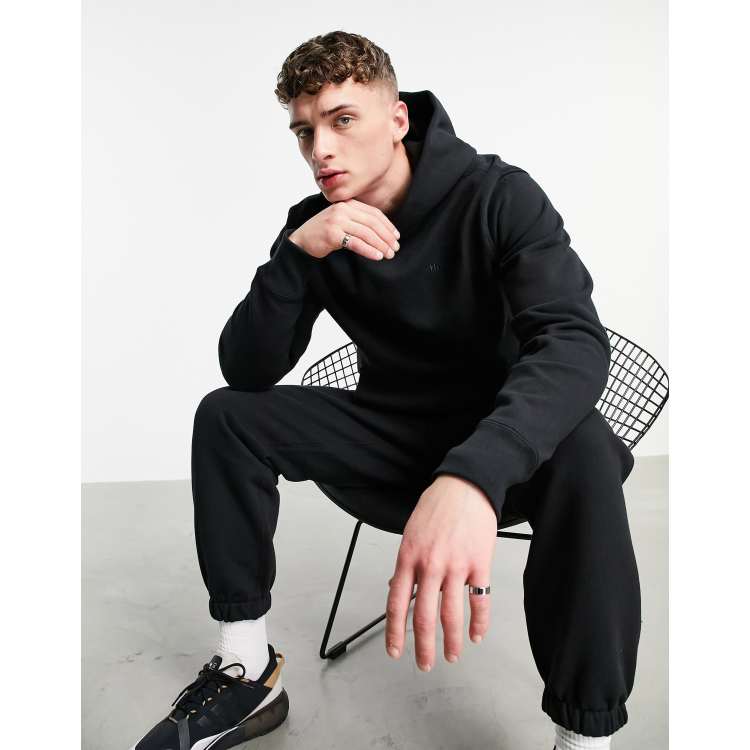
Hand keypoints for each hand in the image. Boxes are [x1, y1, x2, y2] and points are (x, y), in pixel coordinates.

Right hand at [287, 198, 399, 260]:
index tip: (396, 236)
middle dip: (387, 236)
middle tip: (395, 248)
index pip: (373, 213)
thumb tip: (382, 232)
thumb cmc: (323, 233)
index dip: (387, 225)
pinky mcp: (332, 234)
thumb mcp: (341, 221)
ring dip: (381, 245)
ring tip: (389, 254)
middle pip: (372, 223)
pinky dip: (369, 250)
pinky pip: (356, 243)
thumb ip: (357, 221)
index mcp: (347, 204)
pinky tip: (377, 256)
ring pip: (366, 233)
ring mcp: (337, 221)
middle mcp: (343, 209)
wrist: (301, 241)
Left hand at [385, 474, 496, 669]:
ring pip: (451, 615)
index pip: (396, 603)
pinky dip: (480, 623)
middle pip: (424, 617)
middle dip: (423, 647)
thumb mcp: (410, 532)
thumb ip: (406, 563)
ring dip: (452, 642)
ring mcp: (456, 565)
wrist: (465, 485)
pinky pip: (480, 601)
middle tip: (425, 664)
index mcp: (408, 557)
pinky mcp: (480, 563)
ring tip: (453, 655)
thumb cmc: (436, 506)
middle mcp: (430, 564)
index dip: (394, 632)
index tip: (395, 651)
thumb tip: (398, 589)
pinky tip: (477, 635)